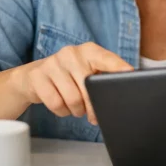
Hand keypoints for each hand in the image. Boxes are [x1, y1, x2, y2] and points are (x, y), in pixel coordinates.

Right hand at [14, 42, 132, 124]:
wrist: (34, 76)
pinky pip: (56, 104)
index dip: (119, 67)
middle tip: (92, 114)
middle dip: (93, 106)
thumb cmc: (69, 76)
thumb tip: (125, 93)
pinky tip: (62, 106)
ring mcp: (52, 63)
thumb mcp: (87, 71)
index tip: (130, 74)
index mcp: (89, 51)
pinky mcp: (37, 76)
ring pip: (73, 99)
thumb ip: (104, 78)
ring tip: (76, 107)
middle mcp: (71, 53)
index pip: (108, 59)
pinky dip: (62, 111)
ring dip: (77, 110)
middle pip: (90, 87)